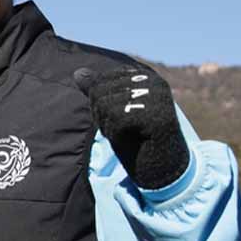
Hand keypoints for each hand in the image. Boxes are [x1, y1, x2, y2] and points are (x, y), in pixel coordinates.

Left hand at [74, 66, 189, 189]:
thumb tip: (78, 72)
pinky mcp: (159, 115)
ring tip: (129, 134)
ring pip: (106, 105)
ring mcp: (158, 97)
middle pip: (99, 92)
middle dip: (103, 116)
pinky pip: (118, 119)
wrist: (163, 168)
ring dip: (110, 127)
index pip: (99, 82)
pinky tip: (133, 139)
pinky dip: (117, 135)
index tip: (119, 118)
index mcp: (143, 76)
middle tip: (124, 129)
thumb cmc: (136, 138)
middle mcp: (153, 81)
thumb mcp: (112, 111)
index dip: (99, 106)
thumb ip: (97, 90)